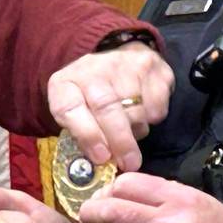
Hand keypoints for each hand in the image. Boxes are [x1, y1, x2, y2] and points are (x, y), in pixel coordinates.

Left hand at [48, 41, 172, 171]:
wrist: (116, 59)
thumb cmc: (91, 95)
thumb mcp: (74, 113)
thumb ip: (81, 135)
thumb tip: (102, 159)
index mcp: (65, 82)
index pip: (69, 108)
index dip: (87, 135)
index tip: (102, 157)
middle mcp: (93, 68)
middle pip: (106, 107)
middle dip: (120, 141)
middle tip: (130, 163)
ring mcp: (124, 63)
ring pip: (136, 109)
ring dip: (136, 130)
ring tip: (131, 132)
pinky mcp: (152, 65)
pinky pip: (157, 105)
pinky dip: (152, 119)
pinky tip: (143, 113)